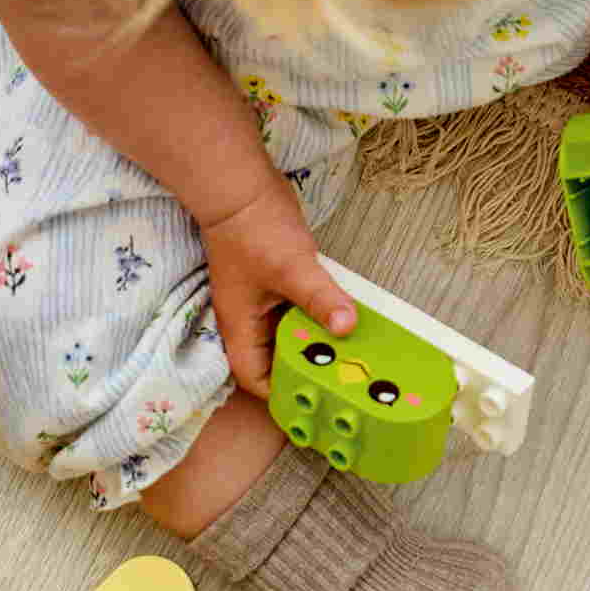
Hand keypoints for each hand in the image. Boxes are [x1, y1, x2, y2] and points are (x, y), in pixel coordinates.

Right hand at [198, 178, 354, 397]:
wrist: (239, 187)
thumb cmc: (254, 229)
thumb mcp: (292, 268)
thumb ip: (320, 298)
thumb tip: (347, 327)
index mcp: (241, 327)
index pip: (255, 379)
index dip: (280, 395)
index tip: (313, 403)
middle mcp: (249, 320)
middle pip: (274, 361)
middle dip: (305, 371)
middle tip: (342, 381)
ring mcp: (261, 302)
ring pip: (288, 336)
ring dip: (314, 344)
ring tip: (350, 357)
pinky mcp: (275, 284)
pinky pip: (297, 312)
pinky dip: (317, 318)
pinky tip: (343, 319)